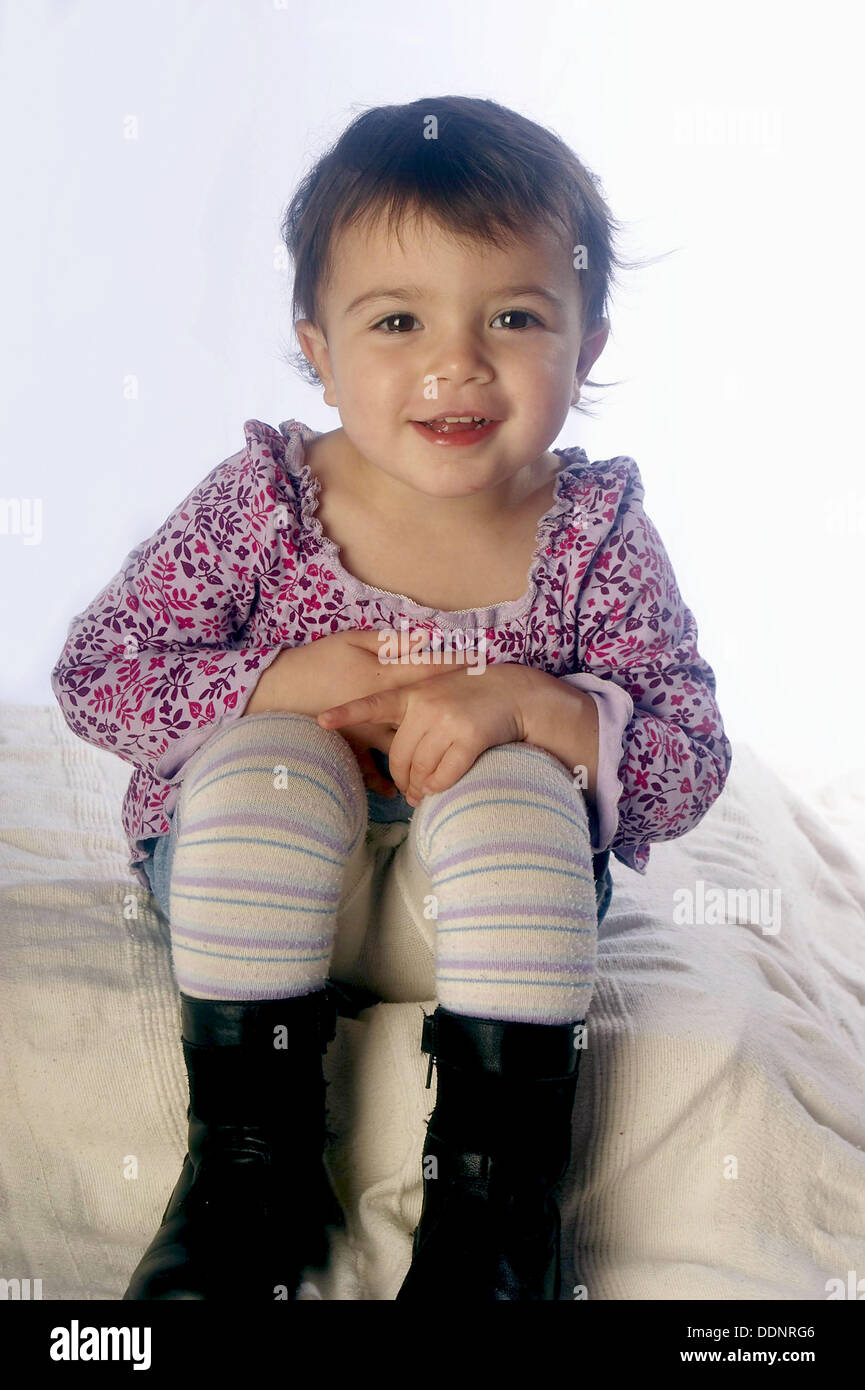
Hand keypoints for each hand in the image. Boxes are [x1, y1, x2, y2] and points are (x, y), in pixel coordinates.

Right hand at [244, 627, 470, 794]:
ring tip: (449, 757)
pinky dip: (381, 779)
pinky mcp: (349, 745)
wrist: (276, 691)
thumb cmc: (314, 661)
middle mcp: (379, 707)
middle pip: (421, 711)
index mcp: (380, 676)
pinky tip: (397, 790)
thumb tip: (421, 639)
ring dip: (423, 753)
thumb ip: (387, 642)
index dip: (452, 668)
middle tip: (478, 709)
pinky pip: (369, 767)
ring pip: (402, 745)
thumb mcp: (349, 641)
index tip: (479, 665)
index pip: (424, 671)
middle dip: (447, 710)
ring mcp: (365, 730)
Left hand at [317, 662, 536, 803]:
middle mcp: (427, 705)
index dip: (347, 713)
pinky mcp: (469, 737)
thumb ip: (411, 709)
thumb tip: (396, 752)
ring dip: (419, 788)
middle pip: (399, 755)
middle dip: (401, 779)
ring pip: (420, 768)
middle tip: (406, 791)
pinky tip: (438, 789)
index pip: (373, 704)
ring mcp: (448, 720)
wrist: (515, 693)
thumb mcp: (436, 688)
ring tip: (420, 794)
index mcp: (412, 693)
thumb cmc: (471, 695)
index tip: (321, 720)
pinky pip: (445, 775)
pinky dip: (439, 787)